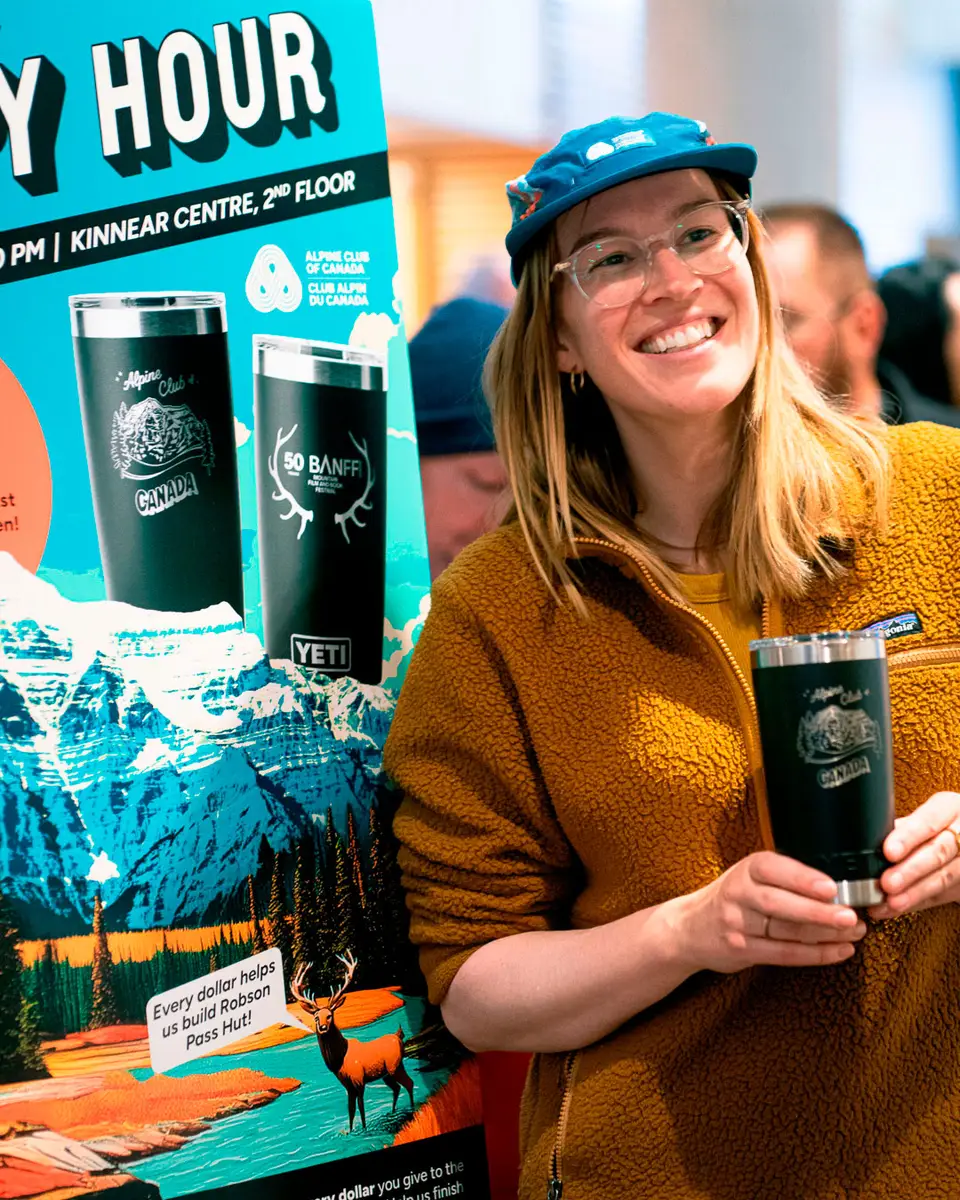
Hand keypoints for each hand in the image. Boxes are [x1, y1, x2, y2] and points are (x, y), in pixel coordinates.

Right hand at [672, 851, 865, 972]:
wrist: (689, 928)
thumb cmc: (731, 897)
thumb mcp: (748, 875)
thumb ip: (782, 876)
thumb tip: (836, 880)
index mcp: (745, 870)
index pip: (773, 870)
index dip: (802, 879)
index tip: (831, 887)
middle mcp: (738, 894)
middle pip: (781, 905)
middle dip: (820, 912)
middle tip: (851, 916)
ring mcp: (738, 924)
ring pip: (786, 932)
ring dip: (825, 935)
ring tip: (855, 933)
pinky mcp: (742, 951)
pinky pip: (783, 954)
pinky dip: (815, 955)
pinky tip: (839, 951)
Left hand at [868, 791, 959, 917]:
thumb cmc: (937, 825)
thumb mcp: (925, 816)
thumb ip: (902, 827)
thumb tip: (867, 839)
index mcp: (948, 808)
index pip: (928, 821)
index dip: (908, 837)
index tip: (888, 851)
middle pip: (938, 852)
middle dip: (911, 870)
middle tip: (887, 883)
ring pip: (943, 878)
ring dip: (914, 892)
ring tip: (890, 902)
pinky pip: (941, 896)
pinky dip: (917, 903)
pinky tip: (895, 908)